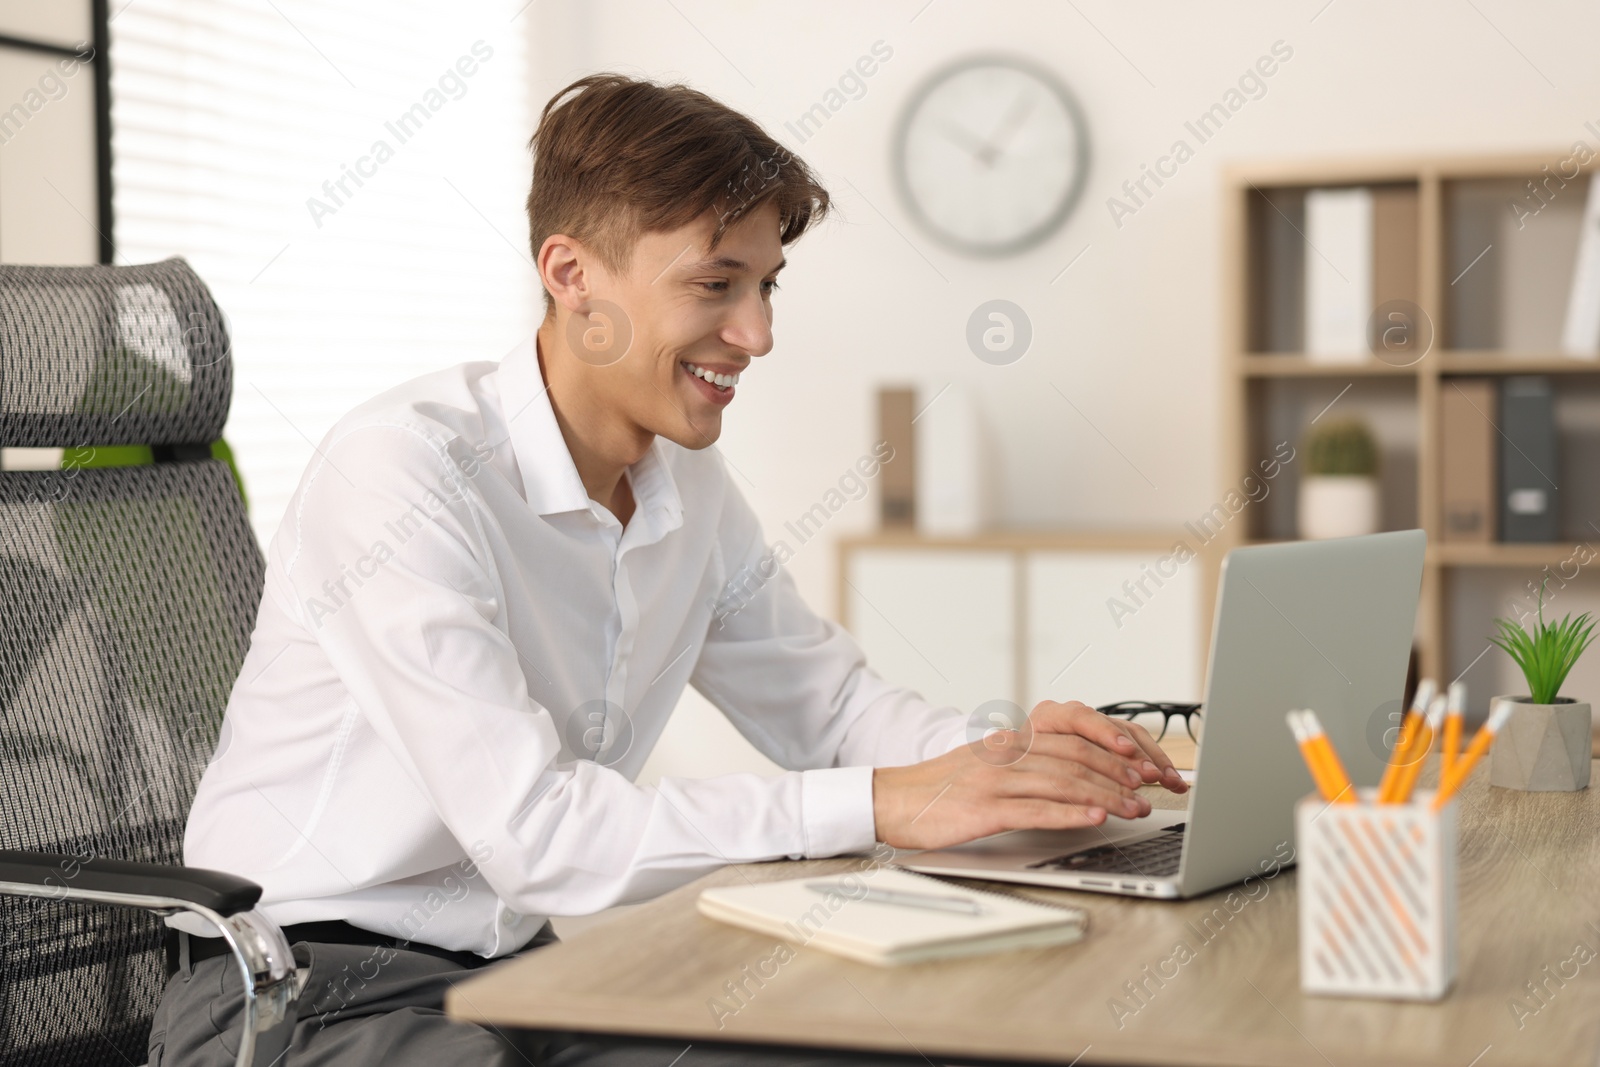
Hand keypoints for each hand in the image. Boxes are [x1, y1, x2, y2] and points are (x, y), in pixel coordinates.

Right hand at [871, 700, 1187, 850]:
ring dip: (1106, 796)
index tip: (1141, 768)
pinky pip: (1036, 810)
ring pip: (1063, 783)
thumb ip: (1024, 766)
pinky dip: (1070, 815)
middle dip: (1120, 775)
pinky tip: (1094, 820)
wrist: (891, 800)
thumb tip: (1070, 780)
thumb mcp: (984, 766)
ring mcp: (995, 781)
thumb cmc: (938, 791)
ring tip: (1135, 809)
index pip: (1073, 740)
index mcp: (1009, 743)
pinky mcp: (984, 809)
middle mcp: (1006, 755)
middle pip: (1076, 759)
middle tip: (1150, 790)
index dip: (1112, 753)